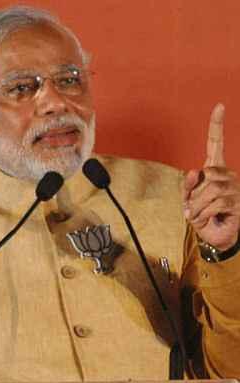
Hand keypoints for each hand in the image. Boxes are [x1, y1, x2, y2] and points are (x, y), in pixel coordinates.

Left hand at [183, 103, 239, 249]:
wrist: (216, 235)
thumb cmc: (202, 215)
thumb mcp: (188, 199)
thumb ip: (188, 186)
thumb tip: (195, 170)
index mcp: (214, 169)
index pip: (215, 144)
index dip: (216, 125)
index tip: (219, 106)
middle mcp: (227, 175)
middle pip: (205, 176)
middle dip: (193, 195)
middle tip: (194, 207)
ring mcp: (234, 188)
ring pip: (209, 191)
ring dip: (197, 207)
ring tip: (199, 215)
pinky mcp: (237, 202)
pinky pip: (213, 205)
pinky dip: (203, 215)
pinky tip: (206, 219)